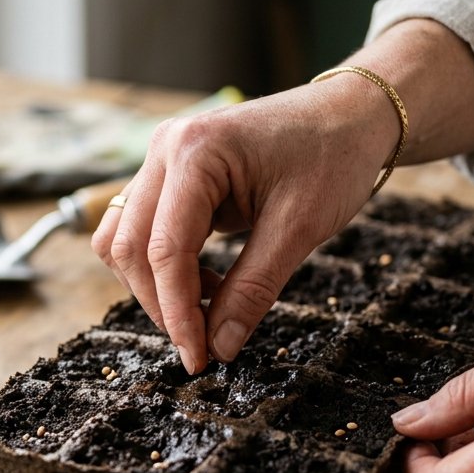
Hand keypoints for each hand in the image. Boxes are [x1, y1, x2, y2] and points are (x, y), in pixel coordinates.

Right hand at [90, 78, 396, 373]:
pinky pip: (141, 228)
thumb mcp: (300, 228)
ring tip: (208, 304)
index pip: (164, 249)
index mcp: (196, 152)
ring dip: (153, 284)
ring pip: (123, 238)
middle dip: (159, 303)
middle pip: (128, 246)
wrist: (351, 114)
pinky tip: (206, 282)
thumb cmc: (334, 156)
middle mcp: (165, 148)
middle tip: (201, 344)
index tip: (197, 359)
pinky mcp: (169, 173)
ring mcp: (161, 158)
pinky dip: (162, 266)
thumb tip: (219, 347)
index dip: (176, 312)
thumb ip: (253, 289)